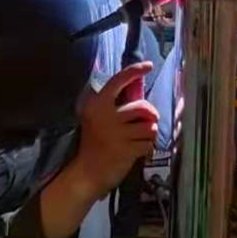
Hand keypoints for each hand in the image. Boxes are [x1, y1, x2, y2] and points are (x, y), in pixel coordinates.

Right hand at [71, 62, 158, 198]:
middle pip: (143, 106)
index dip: (135, 71)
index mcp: (97, 104)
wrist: (86, 171)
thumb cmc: (94, 143)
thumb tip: (138, 90)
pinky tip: (136, 150)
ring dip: (148, 133)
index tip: (148, 66)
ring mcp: (116, 133)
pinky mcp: (126, 149)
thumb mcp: (96, 118)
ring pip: (149, 126)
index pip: (118, 80)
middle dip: (150, 114)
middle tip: (147, 121)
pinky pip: (148, 143)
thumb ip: (113, 105)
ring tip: (137, 139)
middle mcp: (106, 115)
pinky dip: (146, 148)